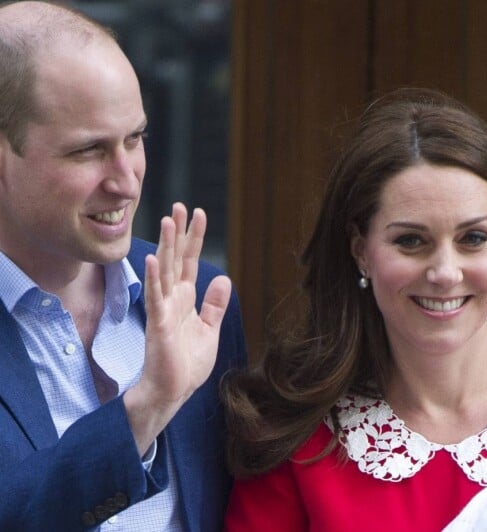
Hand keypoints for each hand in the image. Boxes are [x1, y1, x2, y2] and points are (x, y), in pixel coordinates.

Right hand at [124, 203, 231, 454]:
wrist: (174, 391)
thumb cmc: (188, 363)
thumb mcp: (209, 329)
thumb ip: (214, 305)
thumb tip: (223, 278)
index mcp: (186, 299)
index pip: (190, 261)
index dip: (194, 238)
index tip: (198, 214)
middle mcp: (174, 298)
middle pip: (176, 258)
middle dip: (178, 232)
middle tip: (179, 205)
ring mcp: (164, 309)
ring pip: (165, 270)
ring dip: (166, 246)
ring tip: (168, 221)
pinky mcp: (158, 324)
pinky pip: (156, 297)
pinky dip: (154, 278)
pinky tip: (153, 259)